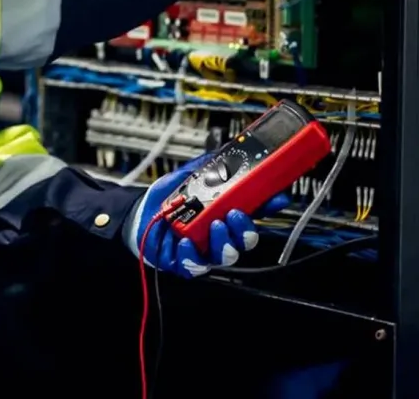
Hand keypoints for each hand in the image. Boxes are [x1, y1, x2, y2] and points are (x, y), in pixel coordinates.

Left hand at [124, 155, 288, 277]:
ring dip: (224, 242)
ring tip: (214, 225)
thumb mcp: (190, 175)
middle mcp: (218, 234)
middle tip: (236, 213)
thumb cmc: (168, 198)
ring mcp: (204, 250)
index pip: (254, 212)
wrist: (140, 213)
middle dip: (246, 229)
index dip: (268, 206)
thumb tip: (230, 152)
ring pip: (226, 256)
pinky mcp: (185, 262)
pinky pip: (196, 266)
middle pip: (245, 240)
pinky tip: (185, 242)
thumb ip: (211, 166)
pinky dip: (193, 255)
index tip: (278, 197)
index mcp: (224, 213)